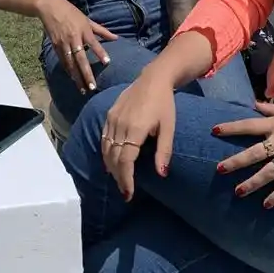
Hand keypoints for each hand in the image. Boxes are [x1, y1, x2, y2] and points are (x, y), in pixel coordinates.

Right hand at [37, 0, 117, 92]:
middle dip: (86, 74)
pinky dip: (68, 71)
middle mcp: (74, 38)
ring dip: (77, 77)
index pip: (93, 43)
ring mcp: (63, 43)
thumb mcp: (87, 20)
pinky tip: (73, 79)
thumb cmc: (71, 12)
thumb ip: (101, 30)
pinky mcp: (56, 46)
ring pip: (71, 64)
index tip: (107, 62)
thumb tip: (116, 38)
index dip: (100, 52)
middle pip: (81, 59)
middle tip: (92, 87)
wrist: (50, 7)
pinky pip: (63, 61)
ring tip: (83, 89)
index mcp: (83, 30)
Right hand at [100, 74, 176, 200]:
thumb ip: (164, 151)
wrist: (153, 78)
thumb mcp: (169, 127)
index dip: (126, 179)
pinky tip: (111, 161)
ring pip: (106, 149)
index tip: (129, 194)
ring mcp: (112, 119)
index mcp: (135, 129)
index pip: (125, 161)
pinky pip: (104, 138)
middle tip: (125, 192)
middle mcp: (120, 125)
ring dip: (111, 167)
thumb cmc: (164, 103)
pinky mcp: (109, 115)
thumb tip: (161, 174)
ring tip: (119, 180)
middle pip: (114, 158)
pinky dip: (106, 153)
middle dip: (118, 177)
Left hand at [214, 104, 273, 208]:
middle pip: (253, 153)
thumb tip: (254, 103)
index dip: (231, 128)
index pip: (249, 125)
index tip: (214, 130)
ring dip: (251, 183)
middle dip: (236, 162)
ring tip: (237, 192)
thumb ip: (271, 109)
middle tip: (219, 169)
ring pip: (267, 172)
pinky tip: (266, 205)